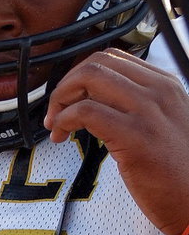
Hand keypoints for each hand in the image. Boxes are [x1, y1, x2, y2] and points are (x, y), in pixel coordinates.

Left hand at [44, 48, 188, 234]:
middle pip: (97, 63)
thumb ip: (137, 107)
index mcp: (166, 86)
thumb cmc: (179, 176)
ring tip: (57, 123)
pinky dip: (64, 119)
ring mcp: (148, 112)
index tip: (70, 96)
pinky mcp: (135, 136)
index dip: (81, 74)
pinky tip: (62, 135)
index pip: (113, 58)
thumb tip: (95, 99)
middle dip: (67, 84)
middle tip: (57, 109)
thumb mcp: (165, 126)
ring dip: (61, 99)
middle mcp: (159, 92)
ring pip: (89, 79)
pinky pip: (85, 111)